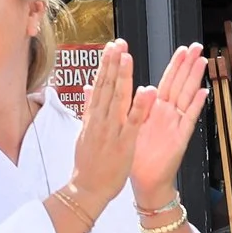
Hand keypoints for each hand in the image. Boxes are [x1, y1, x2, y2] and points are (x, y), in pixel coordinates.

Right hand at [69, 40, 137, 207]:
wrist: (86, 189)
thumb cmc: (88, 164)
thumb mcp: (84, 133)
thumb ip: (89, 109)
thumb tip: (87, 89)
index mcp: (93, 117)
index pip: (100, 85)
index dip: (106, 65)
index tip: (111, 47)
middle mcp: (100, 120)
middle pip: (107, 86)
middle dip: (113, 63)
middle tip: (119, 42)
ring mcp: (111, 130)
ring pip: (118, 99)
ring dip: (123, 77)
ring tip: (127, 57)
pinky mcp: (124, 143)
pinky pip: (134, 121)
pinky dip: (140, 105)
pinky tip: (147, 90)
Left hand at [130, 44, 207, 207]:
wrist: (145, 181)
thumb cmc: (139, 156)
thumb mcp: (133, 126)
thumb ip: (134, 105)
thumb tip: (136, 85)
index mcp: (155, 109)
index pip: (167, 81)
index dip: (175, 65)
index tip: (182, 49)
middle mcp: (168, 114)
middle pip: (180, 84)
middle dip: (188, 65)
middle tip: (197, 47)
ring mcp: (176, 125)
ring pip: (186, 97)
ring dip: (194, 79)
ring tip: (202, 62)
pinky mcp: (180, 138)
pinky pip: (189, 120)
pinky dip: (196, 106)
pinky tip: (204, 93)